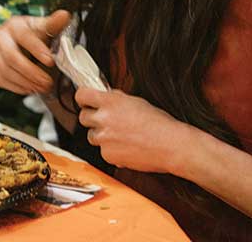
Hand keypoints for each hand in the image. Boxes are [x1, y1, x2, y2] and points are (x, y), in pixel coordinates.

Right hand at [0, 9, 71, 94]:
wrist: (16, 38)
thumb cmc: (32, 32)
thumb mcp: (43, 26)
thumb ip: (54, 23)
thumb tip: (64, 16)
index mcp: (14, 25)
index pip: (24, 37)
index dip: (37, 50)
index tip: (51, 61)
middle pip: (11, 58)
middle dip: (31, 73)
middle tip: (47, 82)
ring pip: (5, 71)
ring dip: (26, 83)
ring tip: (42, 87)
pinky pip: (1, 80)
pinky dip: (17, 87)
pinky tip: (31, 89)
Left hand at [76, 87, 192, 173]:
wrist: (169, 144)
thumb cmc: (158, 122)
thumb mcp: (136, 101)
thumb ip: (116, 100)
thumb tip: (106, 98)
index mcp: (111, 101)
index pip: (82, 95)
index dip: (83, 98)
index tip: (85, 101)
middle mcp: (104, 119)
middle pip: (83, 117)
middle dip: (92, 118)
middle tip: (105, 120)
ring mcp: (104, 138)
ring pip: (92, 136)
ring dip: (101, 135)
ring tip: (121, 136)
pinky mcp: (108, 155)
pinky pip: (103, 151)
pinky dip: (112, 150)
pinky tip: (126, 147)